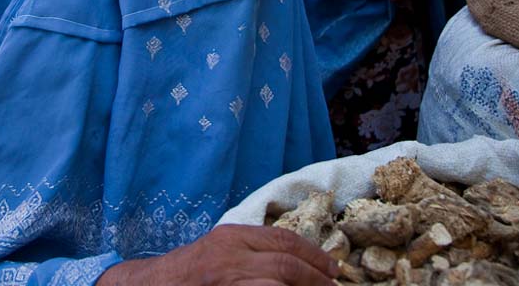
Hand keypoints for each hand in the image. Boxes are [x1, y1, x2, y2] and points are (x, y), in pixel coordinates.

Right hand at [96, 225, 338, 284]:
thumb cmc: (186, 274)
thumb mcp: (218, 251)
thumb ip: (250, 252)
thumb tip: (293, 263)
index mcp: (231, 237)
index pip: (283, 240)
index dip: (313, 254)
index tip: (331, 267)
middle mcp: (230, 255)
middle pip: (286, 262)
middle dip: (315, 276)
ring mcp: (227, 279)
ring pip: (278, 282)